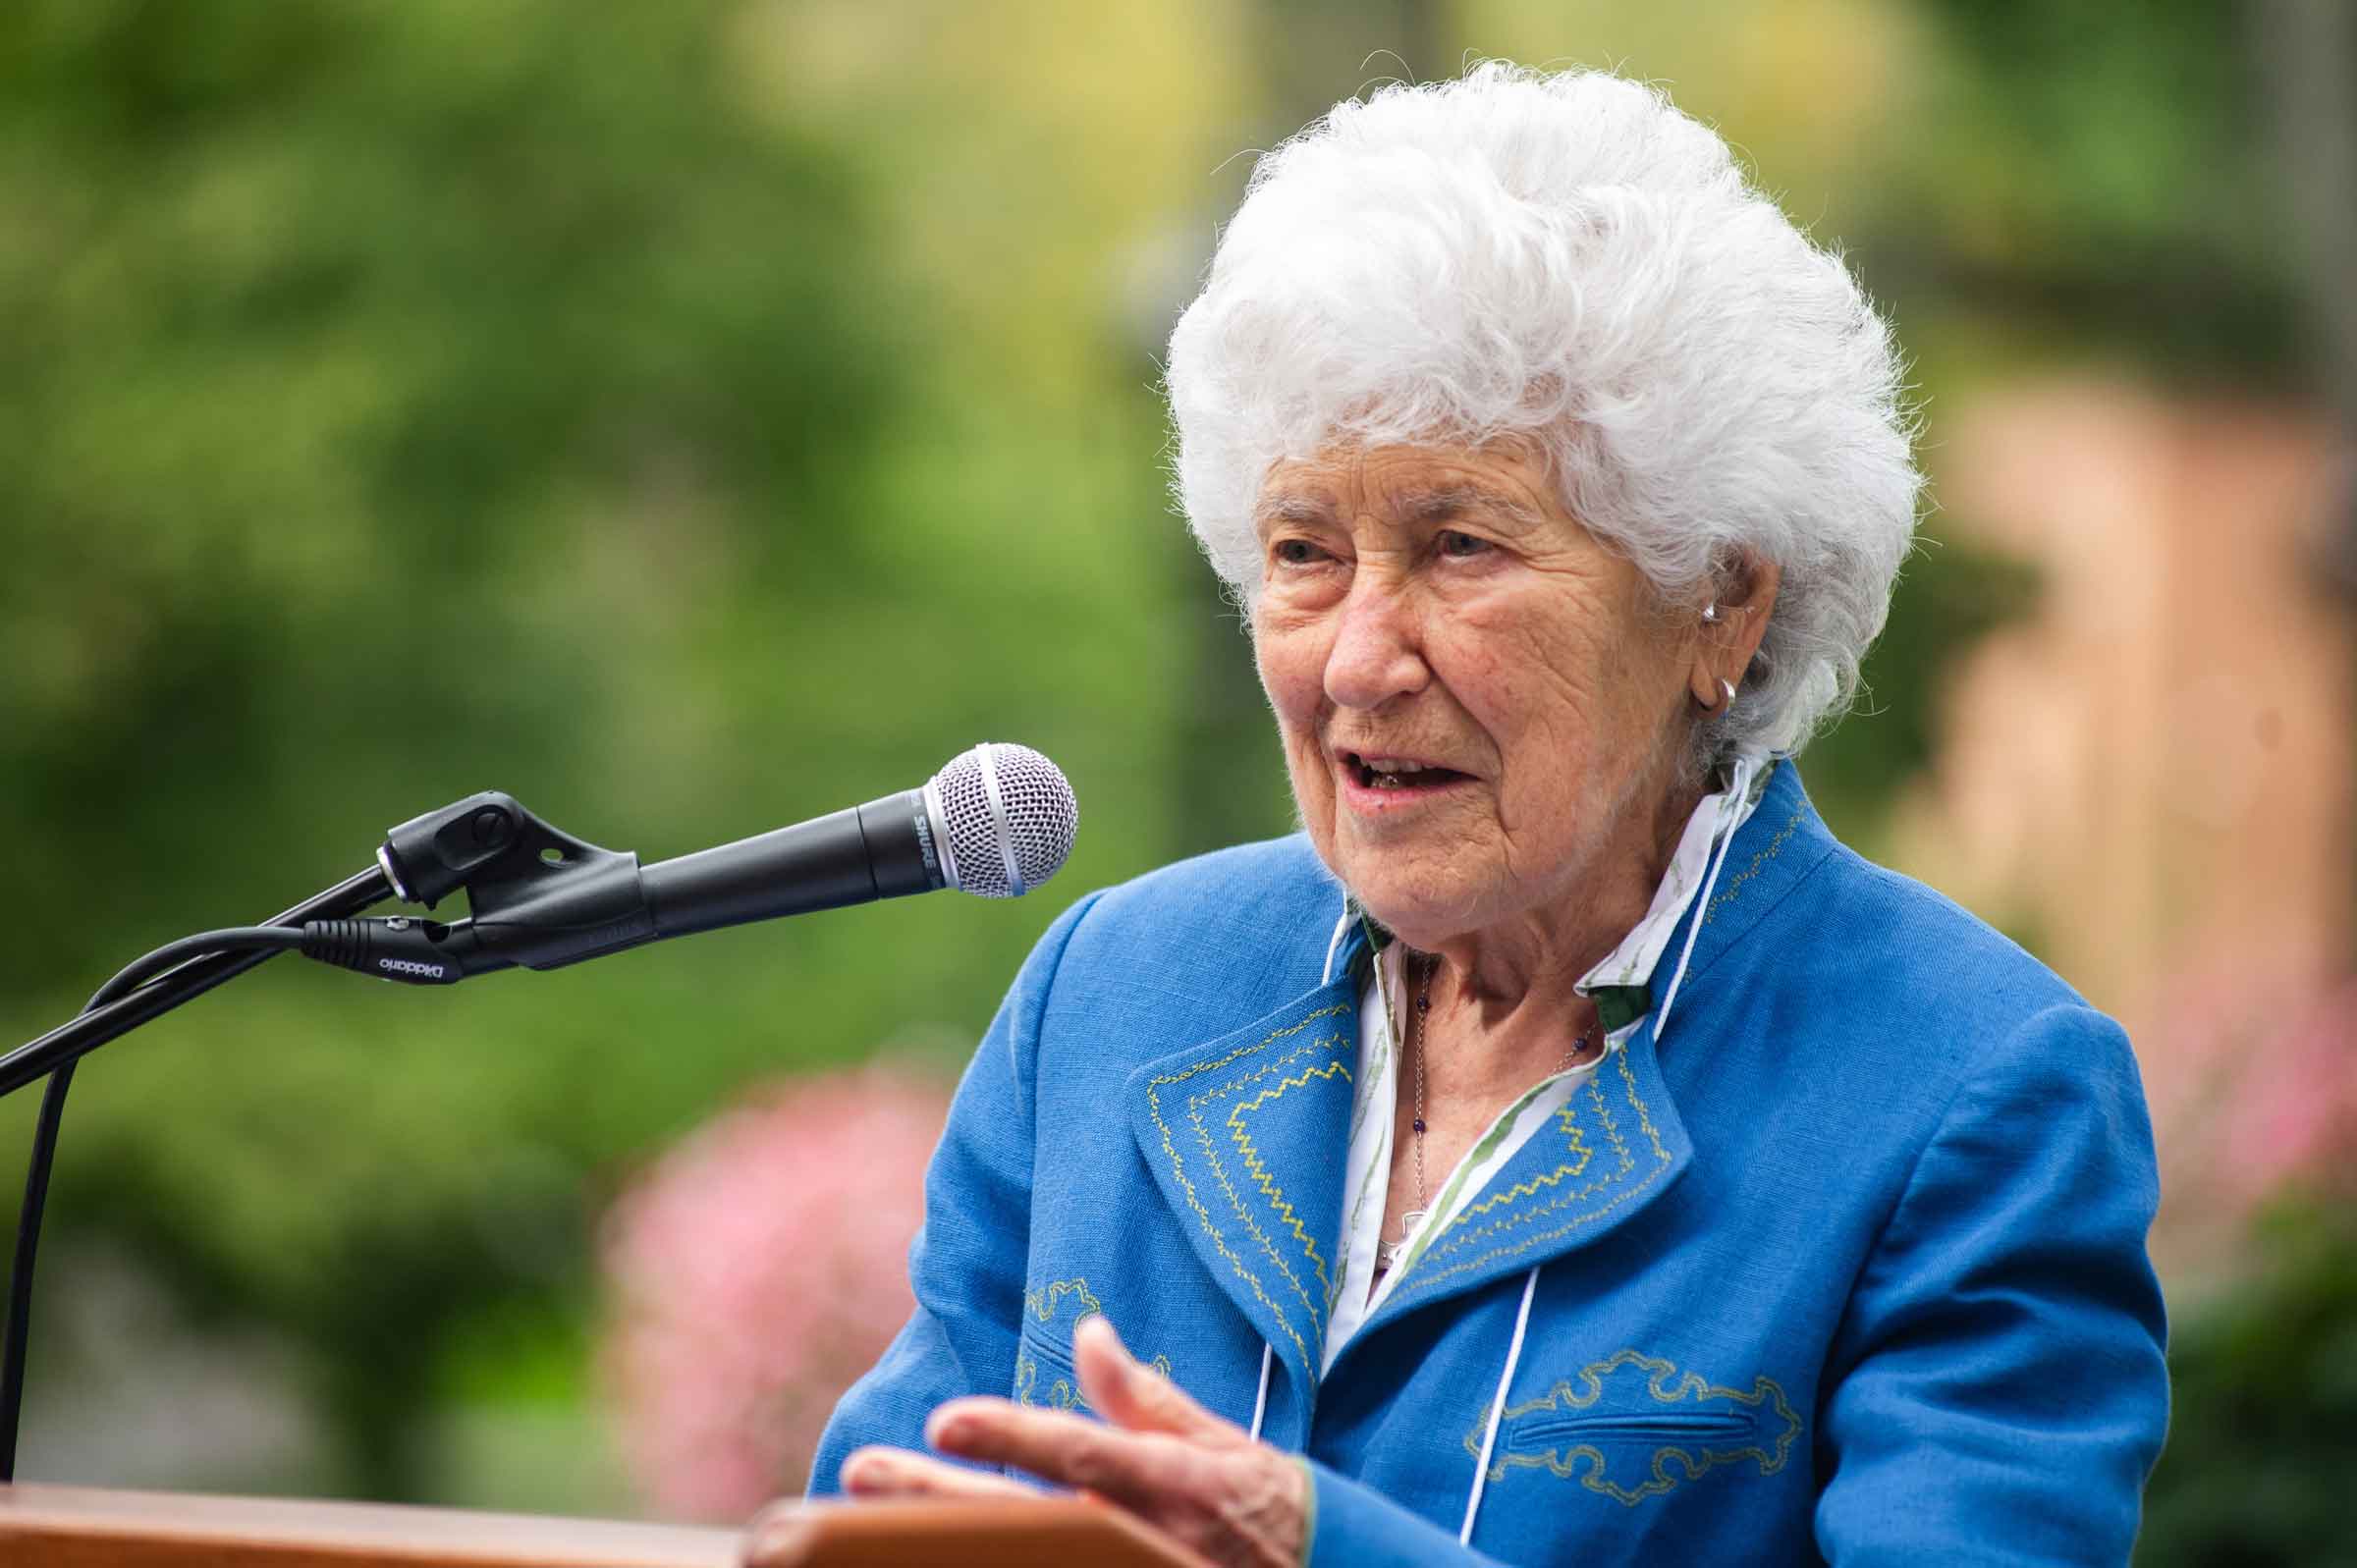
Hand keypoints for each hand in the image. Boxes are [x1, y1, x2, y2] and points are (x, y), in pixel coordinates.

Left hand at [840, 1315, 1308, 1567]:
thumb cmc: (1267, 1511)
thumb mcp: (1217, 1443)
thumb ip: (1143, 1398)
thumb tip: (1092, 1330)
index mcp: (1170, 1486)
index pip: (1081, 1455)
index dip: (1013, 1437)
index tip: (944, 1419)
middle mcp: (1145, 1541)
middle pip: (1022, 1522)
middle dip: (934, 1498)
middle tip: (858, 1469)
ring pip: (1020, 1566)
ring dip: (937, 1550)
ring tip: (859, 1527)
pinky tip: (925, 1564)